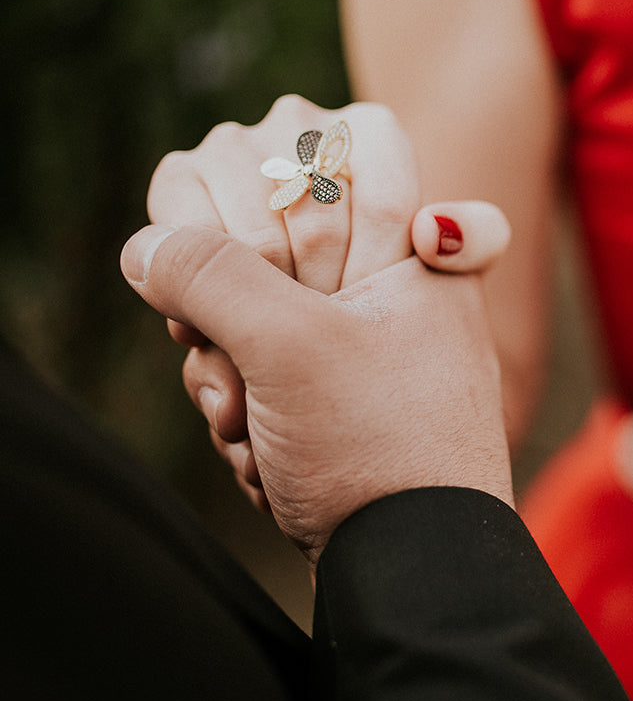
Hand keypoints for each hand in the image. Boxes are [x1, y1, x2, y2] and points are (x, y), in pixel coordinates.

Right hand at [147, 97, 506, 507]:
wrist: (414, 566)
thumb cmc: (379, 449)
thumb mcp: (286, 348)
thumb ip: (209, 271)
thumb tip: (148, 246)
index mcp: (415, 239)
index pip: (355, 134)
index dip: (290, 173)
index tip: (281, 251)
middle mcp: (391, 275)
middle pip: (273, 224)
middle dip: (233, 299)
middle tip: (241, 354)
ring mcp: (357, 333)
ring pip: (248, 302)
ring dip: (228, 366)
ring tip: (251, 418)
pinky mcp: (326, 388)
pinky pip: (253, 363)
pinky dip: (241, 405)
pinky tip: (257, 451)